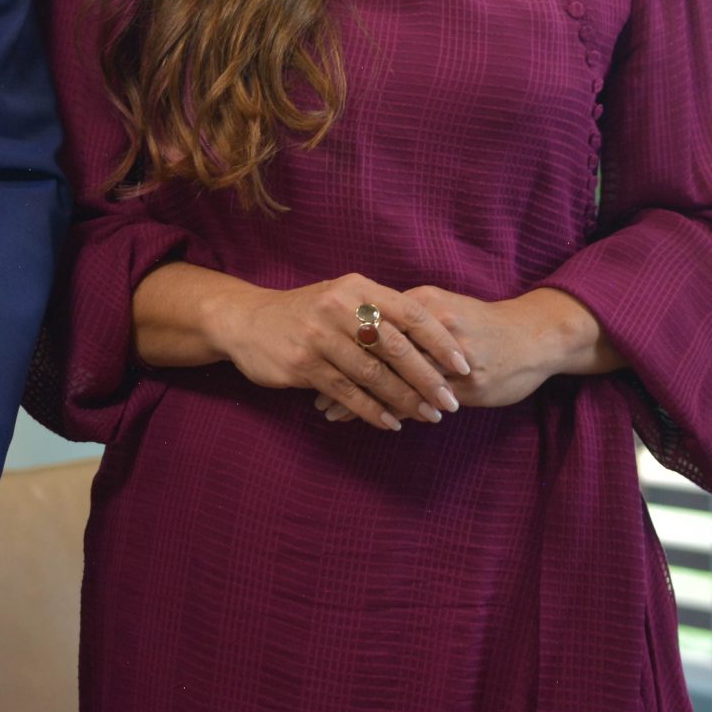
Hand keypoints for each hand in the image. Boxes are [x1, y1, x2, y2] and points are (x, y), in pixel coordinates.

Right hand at [203, 271, 470, 429]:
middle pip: (395, 346)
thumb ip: (380, 313)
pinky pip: (347, 393)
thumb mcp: (342, 298)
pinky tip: (392, 423)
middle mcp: (339, 308)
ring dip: (405, 399)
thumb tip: (434, 342)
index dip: (440, 340)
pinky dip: (373, 411)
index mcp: (356, 288)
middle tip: (452, 401)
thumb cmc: (307, 312)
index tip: (464, 365)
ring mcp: (319, 337)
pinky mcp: (303, 365)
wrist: (247, 321)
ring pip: (373, 374)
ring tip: (429, 416)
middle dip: (428, 377)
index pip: (409, 313)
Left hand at [315, 285, 612, 419]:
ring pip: (394, 378)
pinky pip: (421, 400)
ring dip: (359, 397)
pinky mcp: (465, 383)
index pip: (370, 321)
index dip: (339, 340)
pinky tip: (373, 423)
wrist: (536, 337)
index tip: (309, 352)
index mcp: (423, 302)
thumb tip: (360, 327)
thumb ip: (404, 319)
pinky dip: (394, 412)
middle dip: (340, 370)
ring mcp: (450, 355)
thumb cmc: (482, 325)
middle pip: (374, 349)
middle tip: (309, 387)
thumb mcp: (441, 310)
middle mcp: (433, 325)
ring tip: (327, 411)